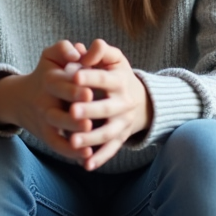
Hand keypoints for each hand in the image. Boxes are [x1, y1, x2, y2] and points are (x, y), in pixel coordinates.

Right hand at [0, 40, 96, 161]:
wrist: (22, 98)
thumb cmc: (48, 72)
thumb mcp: (51, 56)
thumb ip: (64, 49)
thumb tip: (78, 51)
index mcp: (48, 80)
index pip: (60, 85)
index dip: (74, 90)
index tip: (89, 93)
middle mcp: (44, 102)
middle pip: (56, 112)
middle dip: (73, 118)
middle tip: (89, 122)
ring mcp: (45, 120)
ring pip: (58, 131)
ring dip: (74, 136)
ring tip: (90, 139)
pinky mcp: (47, 135)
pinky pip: (58, 146)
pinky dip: (71, 152)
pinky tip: (88, 156)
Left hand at [65, 39, 151, 170]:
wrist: (143, 100)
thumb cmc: (117, 74)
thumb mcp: (114, 58)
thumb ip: (99, 50)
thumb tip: (83, 51)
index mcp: (120, 80)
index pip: (104, 78)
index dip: (90, 76)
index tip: (73, 75)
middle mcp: (124, 102)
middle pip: (106, 108)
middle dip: (89, 110)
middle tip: (72, 111)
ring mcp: (123, 122)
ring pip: (108, 133)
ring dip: (91, 139)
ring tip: (72, 142)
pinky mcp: (121, 137)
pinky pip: (111, 150)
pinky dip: (100, 158)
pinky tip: (85, 165)